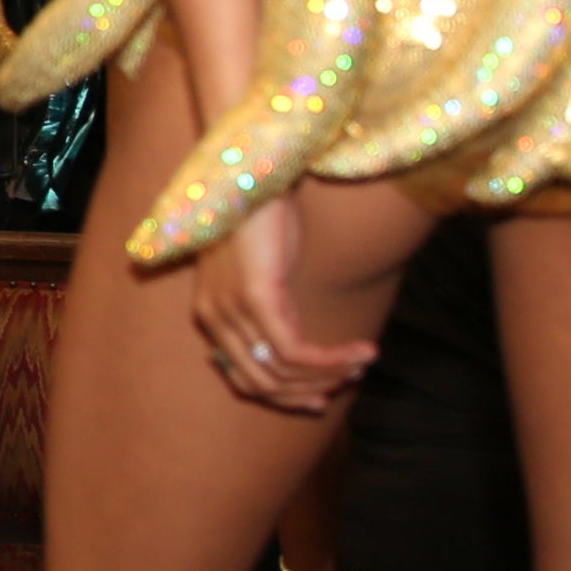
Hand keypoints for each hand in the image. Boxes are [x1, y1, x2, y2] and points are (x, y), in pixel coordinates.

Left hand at [188, 194, 373, 417]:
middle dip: (306, 392)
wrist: (256, 174)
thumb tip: (294, 345)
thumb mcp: (261, 273)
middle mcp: (213, 318)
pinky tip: (360, 354)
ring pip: (282, 371)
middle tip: (344, 385)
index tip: (320, 395)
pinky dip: (332, 361)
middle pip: (260, 383)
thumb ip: (268, 309)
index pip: (243, 377)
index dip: (284, 394)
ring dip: (328, 375)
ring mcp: (232, 310)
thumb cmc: (261, 219)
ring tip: (361, 364)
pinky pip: (296, 351)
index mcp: (209, 315)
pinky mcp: (257, 299)